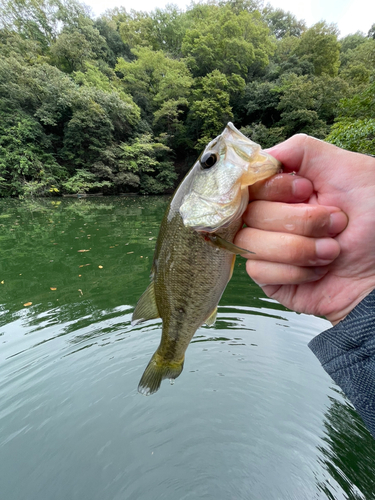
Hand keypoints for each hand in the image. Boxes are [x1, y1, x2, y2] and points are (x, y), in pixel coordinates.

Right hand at [234, 134, 374, 323]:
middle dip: (301, 221)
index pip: (251, 182)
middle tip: (336, 224)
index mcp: (286, 190)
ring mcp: (268, 248)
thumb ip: (301, 150)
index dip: (276, 188)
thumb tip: (259, 158)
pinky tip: (318, 270)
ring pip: (250, 242)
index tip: (307, 190)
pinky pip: (258, 270)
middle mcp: (273, 216)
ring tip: (331, 252)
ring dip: (299, 248)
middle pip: (252, 213)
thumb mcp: (347, 169)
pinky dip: (294, 271)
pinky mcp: (270, 278)